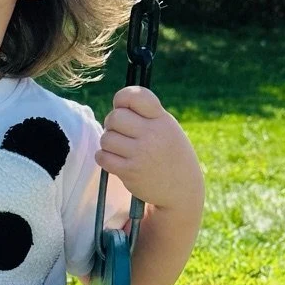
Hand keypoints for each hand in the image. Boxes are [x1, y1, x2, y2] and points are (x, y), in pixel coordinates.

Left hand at [95, 87, 197, 210]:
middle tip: (119, 132)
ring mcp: (141, 154)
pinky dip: (103, 157)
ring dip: (108, 143)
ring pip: (106, 138)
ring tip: (119, 148)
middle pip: (115, 117)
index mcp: (162, 119)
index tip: (122, 106)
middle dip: (111, 124)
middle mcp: (152, 134)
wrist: (182, 188)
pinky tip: (113, 159)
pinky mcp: (130, 172)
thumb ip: (146, 115)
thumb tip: (116, 106)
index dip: (122, 98)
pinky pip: (103, 157)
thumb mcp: (167, 128)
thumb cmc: (170, 154)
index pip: (135, 95)